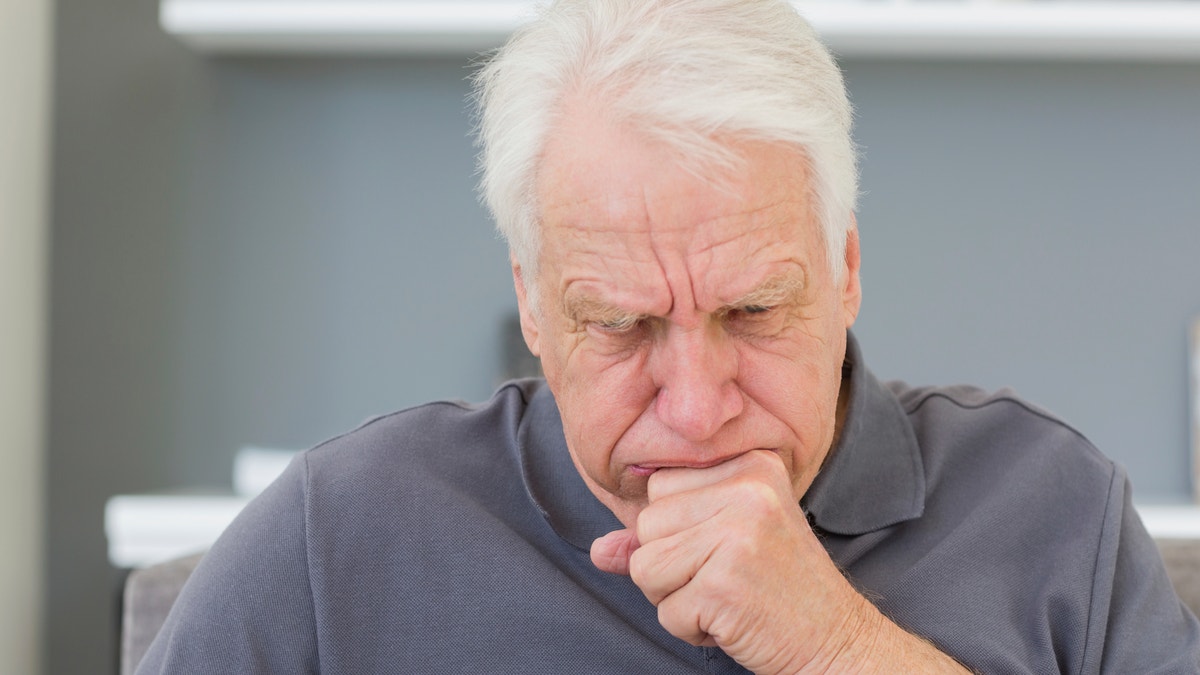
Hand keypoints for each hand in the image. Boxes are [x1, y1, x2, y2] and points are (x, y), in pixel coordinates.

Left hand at [590, 450, 967, 673]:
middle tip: (727, 577)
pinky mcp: (724, 584)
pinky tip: (734, 619)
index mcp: (749, 464)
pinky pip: (666, 611)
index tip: (724, 548)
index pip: (660, 488)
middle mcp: (746, 488)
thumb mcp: (724, 544)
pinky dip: (692, 628)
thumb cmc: (777, 588)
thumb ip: (662, 538)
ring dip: (677, 598)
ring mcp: (736, 534)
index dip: (677, 530)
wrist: (837, 639)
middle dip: (672, 566)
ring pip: (646, 567)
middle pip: (647, 525)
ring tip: (727, 597)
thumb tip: (599, 550)